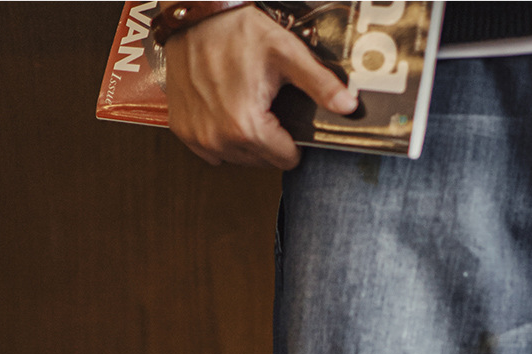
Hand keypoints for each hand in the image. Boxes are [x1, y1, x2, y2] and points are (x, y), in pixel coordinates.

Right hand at [165, 5, 355, 168]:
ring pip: (238, 157)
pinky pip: (213, 149)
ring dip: (246, 138)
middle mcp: (219, 139)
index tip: (284, 112)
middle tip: (264, 101)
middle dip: (269, 138)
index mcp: (246, 127)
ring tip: (244, 100)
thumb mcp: (286, 52)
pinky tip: (223, 106)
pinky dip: (221, 134)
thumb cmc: (237, 28)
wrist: (192, 11)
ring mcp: (198, 137)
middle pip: (263, 160)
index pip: (286, 159)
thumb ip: (319, 83)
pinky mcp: (183, 130)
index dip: (292, 139)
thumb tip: (349, 106)